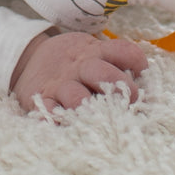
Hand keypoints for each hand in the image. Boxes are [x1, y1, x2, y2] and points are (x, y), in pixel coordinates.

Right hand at [10, 30, 148, 114]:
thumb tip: (144, 76)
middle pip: (103, 74)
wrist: (30, 59)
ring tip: (97, 118)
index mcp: (95, 53)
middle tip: (130, 101)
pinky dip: (55, 118)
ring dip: (89, 107)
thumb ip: (115, 59)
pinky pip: (47, 111)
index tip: (142, 72)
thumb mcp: (92, 50)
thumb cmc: (73, 61)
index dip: (136, 60)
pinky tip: (63, 124)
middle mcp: (80, 68)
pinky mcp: (41, 100)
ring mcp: (60, 85)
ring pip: (77, 96)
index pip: (122, 51)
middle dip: (119, 88)